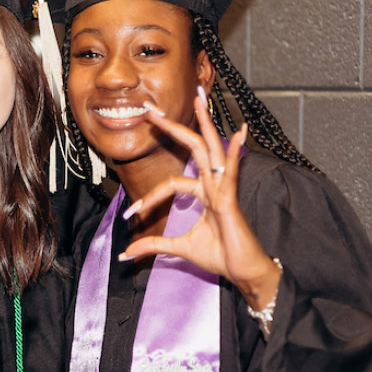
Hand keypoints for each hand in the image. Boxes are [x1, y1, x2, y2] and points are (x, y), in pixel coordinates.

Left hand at [117, 87, 279, 307]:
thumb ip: (153, 245)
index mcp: (204, 194)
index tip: (130, 215)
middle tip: (154, 108)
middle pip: (194, 149)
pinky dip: (235, 152)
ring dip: (205, 125)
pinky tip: (240, 132)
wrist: (244, 271)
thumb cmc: (221, 256)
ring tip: (200, 101)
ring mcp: (224, 189)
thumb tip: (126, 253)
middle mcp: (214, 186)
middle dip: (174, 127)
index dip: (148, 198)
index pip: (171, 183)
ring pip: (212, 150)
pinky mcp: (231, 199)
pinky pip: (232, 171)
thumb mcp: (179, 248)